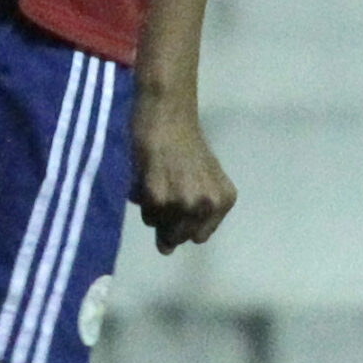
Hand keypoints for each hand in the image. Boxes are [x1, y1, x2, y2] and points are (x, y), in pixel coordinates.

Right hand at [132, 87, 235, 251]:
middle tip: (160, 192)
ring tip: (154, 180)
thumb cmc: (185, 141)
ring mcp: (182, 202)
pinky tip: (144, 176)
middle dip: (166, 219)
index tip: (175, 203)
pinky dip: (139, 198)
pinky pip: (144, 212)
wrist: (167, 112)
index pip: (198, 237)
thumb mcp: (203, 178)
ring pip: (158, 225)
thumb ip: (193, 212)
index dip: (182, 222)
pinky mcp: (156, 196)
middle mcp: (206, 205)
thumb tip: (166, 250)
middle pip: (178, 236)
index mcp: (223, 201)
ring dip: (151, 208)